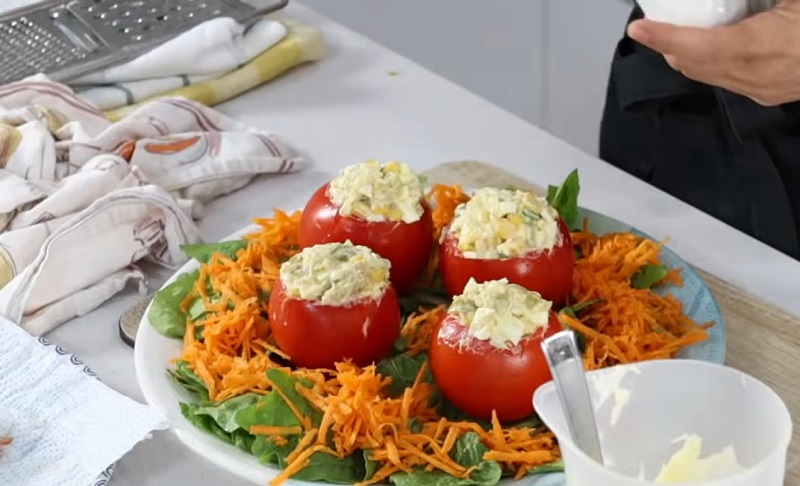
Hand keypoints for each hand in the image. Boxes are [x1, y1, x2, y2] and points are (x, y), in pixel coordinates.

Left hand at [628, 0, 799, 105]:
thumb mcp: (795, 3)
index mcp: (760, 47)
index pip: (696, 46)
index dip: (664, 37)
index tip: (638, 28)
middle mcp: (755, 76)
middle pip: (695, 64)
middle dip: (668, 47)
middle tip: (649, 28)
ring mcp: (763, 89)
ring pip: (709, 75)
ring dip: (685, 57)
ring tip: (669, 37)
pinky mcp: (770, 94)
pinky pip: (727, 80)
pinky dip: (708, 64)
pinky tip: (705, 49)